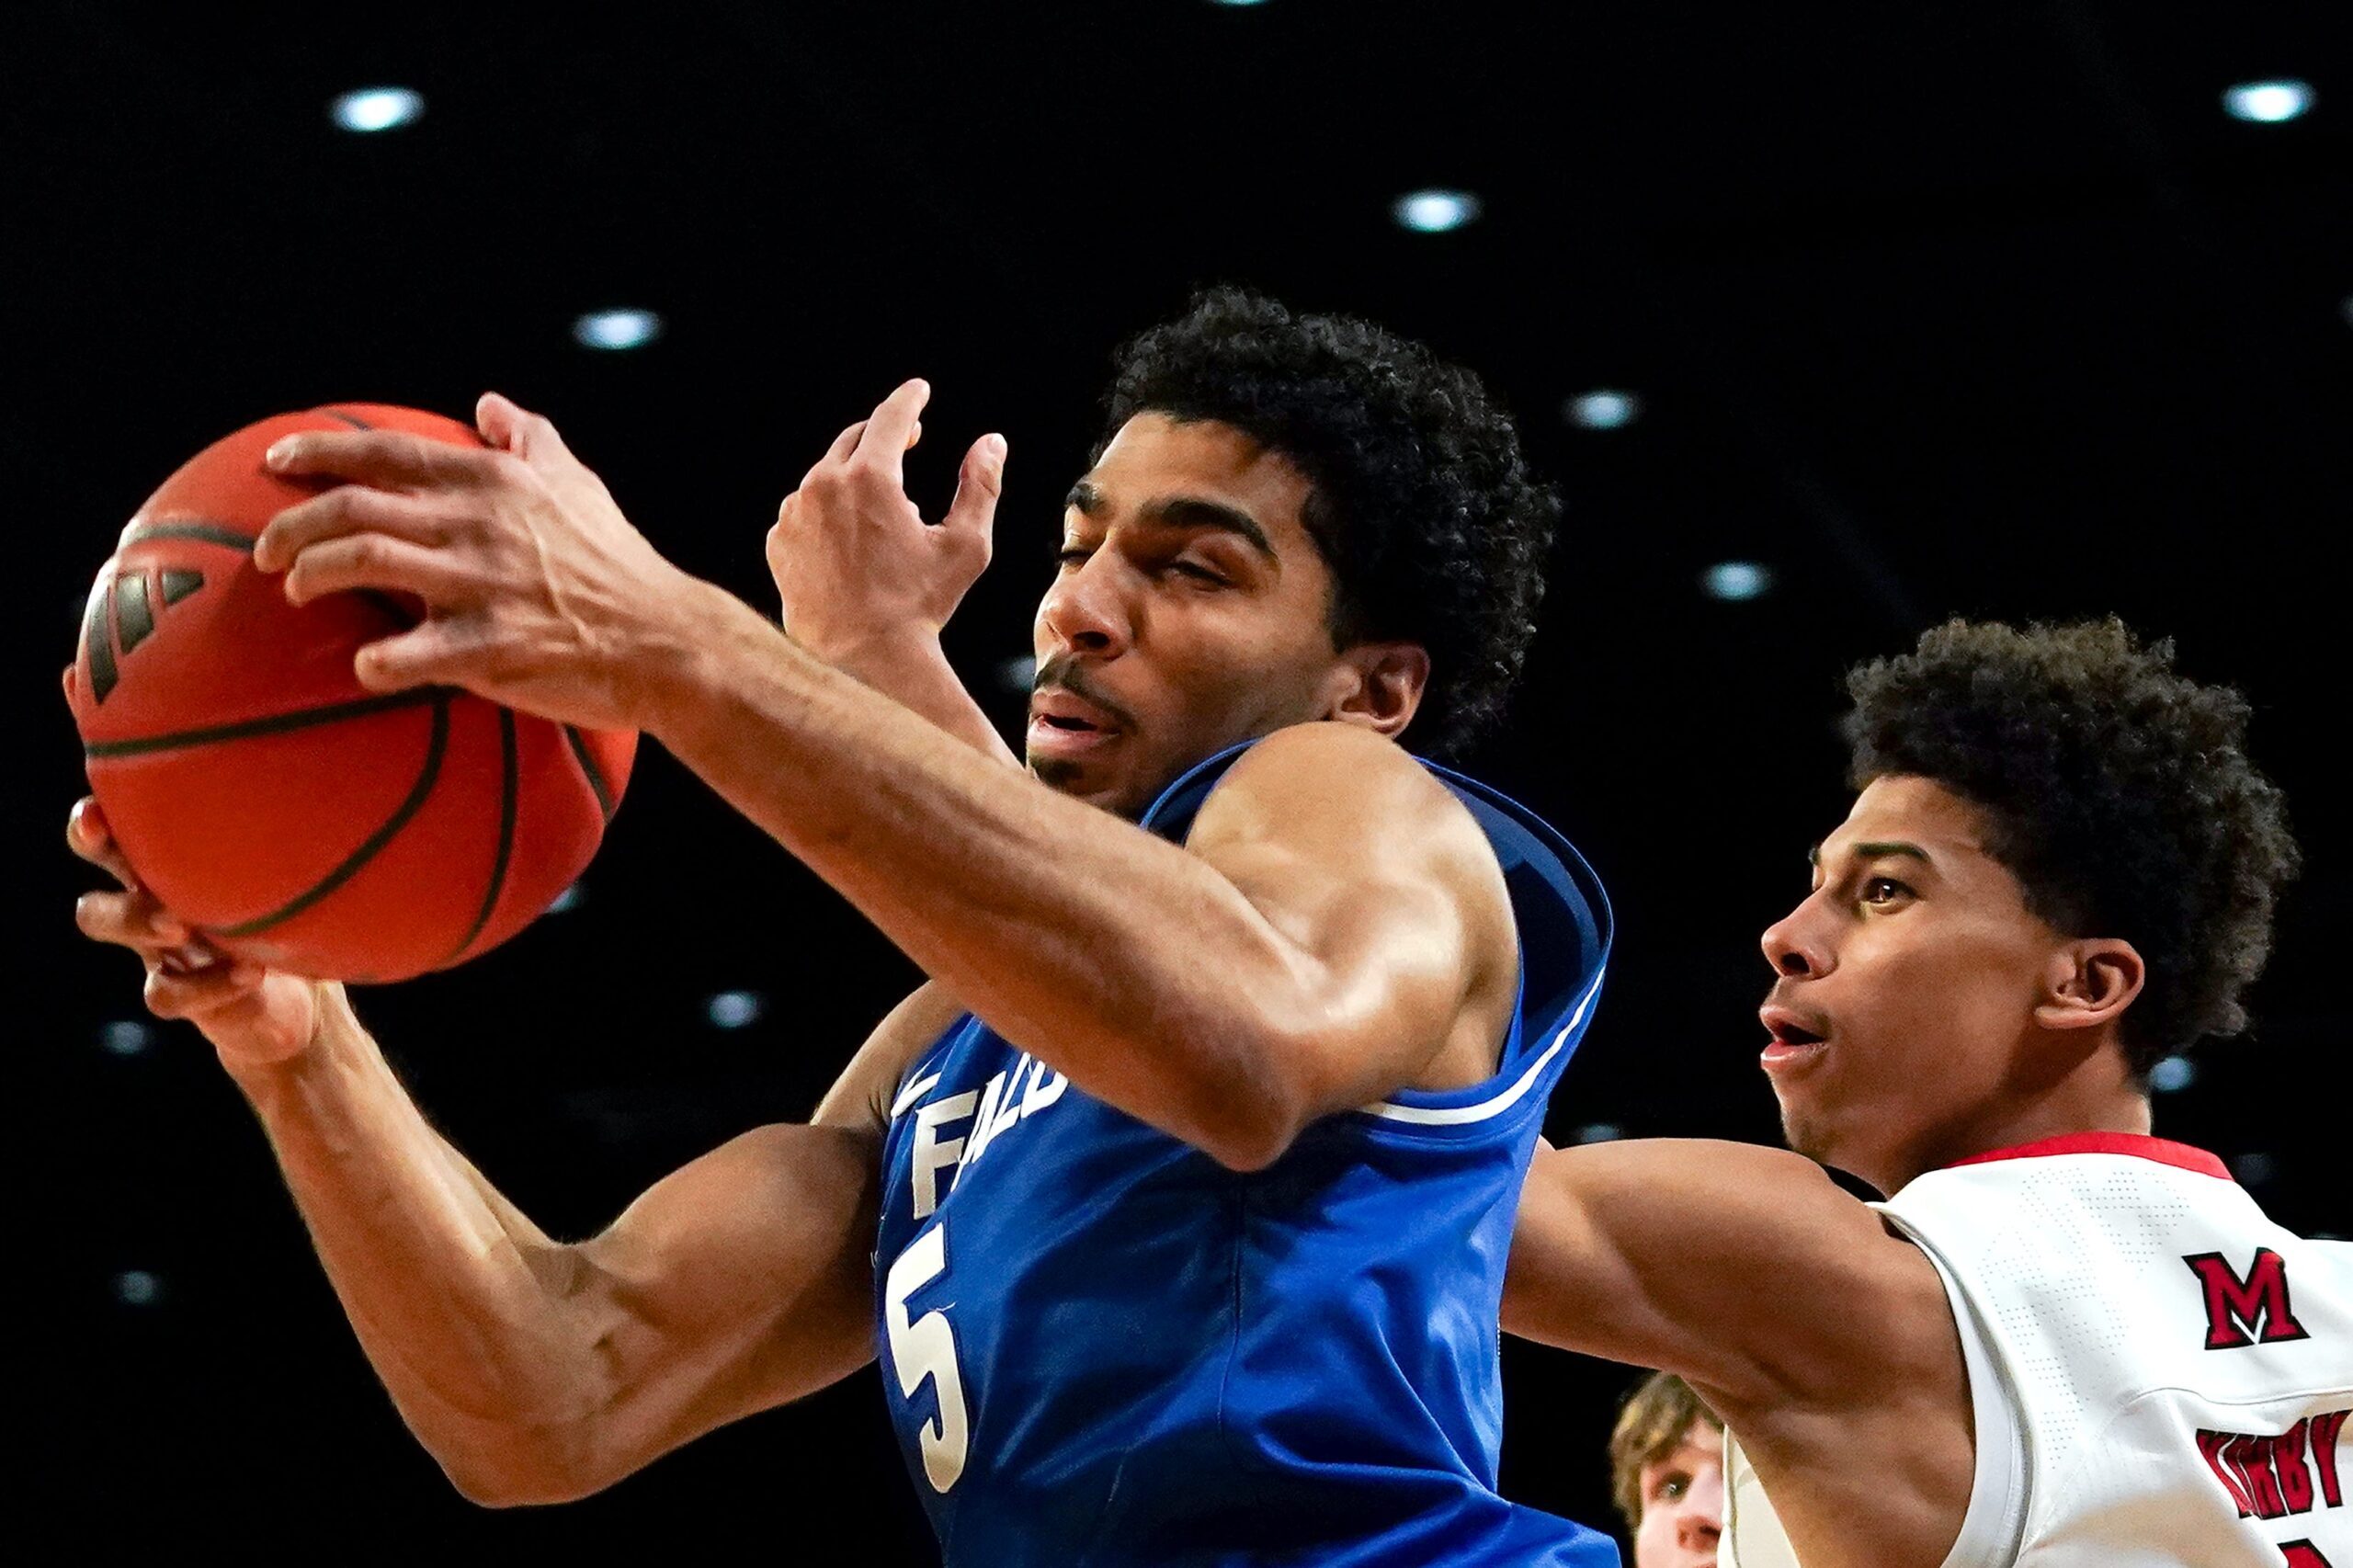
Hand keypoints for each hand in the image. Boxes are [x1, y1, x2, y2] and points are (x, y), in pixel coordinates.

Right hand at [68, 797, 328, 1069]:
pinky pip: (166, 994)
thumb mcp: (287, 870)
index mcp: (170, 861)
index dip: (94, 822)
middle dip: (100, 868)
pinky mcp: (183, 996)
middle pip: (97, 869)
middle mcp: (151, 898)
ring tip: (180, 924)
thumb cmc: (294, 908)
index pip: (114, 831)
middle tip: (137, 869)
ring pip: (105, 925)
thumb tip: (317, 786)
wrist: (303, 994)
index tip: (99, 812)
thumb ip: (284, 839)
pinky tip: (251, 971)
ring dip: (136, 921)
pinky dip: (208, 984)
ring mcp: (160, 949)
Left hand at [253, 395, 711, 731]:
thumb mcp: (579, 485)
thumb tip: (490, 404)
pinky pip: (403, 654)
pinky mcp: (487, 647)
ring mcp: (479, 585)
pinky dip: (371, 662)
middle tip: (266, 549)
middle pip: (353, 508)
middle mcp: (477, 524)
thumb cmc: (620, 564)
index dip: (318, 451)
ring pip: (362, 563)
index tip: (274, 460)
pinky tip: (363, 667)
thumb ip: (530, 439)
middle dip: (292, 525)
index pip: (386, 452)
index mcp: (493, 481)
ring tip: (297, 591)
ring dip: (313, 575)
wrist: (666, 639)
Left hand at [768, 379, 1003, 664]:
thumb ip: (981, 486)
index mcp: (871, 478)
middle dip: (884, 437)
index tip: (919, 391)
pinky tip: (849, 544)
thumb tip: (992, 443)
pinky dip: (827, 515)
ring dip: (854, 482)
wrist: (865, 658)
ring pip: (827, 477)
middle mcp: (823, 486)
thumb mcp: (965, 546)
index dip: (910, 400)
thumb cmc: (920, 605)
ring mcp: (794, 514)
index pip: (891, 418)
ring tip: (881, 516)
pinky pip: (804, 512)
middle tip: (909, 441)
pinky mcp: (779, 541)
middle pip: (854, 440)